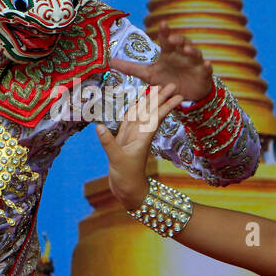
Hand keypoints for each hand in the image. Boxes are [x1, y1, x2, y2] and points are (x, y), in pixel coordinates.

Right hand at [94, 83, 183, 209]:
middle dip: (161, 98)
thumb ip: (108, 143)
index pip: (155, 117)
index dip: (165, 105)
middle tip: (172, 84)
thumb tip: (99, 126)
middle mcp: (139, 134)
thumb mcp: (117, 160)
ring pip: (143, 115)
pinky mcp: (125, 141)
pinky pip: (131, 122)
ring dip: (150, 102)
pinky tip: (137, 105)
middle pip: (151, 112)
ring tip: (157, 89)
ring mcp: (132, 137)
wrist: (128, 190)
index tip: (176, 94)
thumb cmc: (126, 178)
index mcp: (141, 137)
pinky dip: (134, 112)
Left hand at [109, 20, 213, 104]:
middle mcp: (183, 55)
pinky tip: (207, 64)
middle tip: (172, 39)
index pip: (166, 40)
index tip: (163, 23)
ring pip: (195, 53)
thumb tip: (110, 61)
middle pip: (182, 43)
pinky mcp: (203, 74)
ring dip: (192, 50)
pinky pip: (207, 69)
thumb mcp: (148, 75)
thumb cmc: (167, 80)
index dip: (165, 31)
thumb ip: (130, 68)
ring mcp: (194, 64)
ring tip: (187, 49)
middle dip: (178, 40)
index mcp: (169, 53)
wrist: (186, 95)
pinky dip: (207, 66)